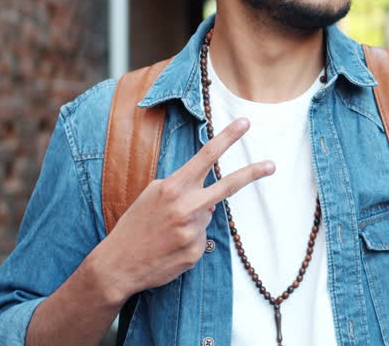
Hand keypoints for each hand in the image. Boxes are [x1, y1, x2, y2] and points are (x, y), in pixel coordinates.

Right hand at [91, 118, 272, 301]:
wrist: (117, 265)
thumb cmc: (135, 226)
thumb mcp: (152, 196)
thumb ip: (181, 189)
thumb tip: (211, 200)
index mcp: (173, 188)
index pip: (205, 156)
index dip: (227, 138)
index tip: (245, 123)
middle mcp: (186, 207)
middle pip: (227, 185)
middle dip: (252, 173)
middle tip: (271, 165)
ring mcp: (192, 231)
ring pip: (207, 217)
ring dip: (193, 222)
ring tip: (168, 233)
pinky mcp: (194, 253)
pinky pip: (201, 241)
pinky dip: (189, 242)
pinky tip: (170, 247)